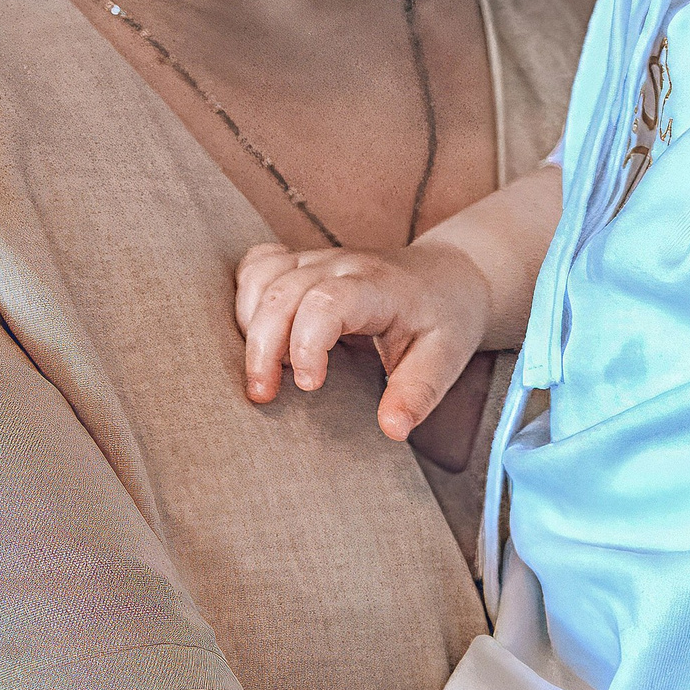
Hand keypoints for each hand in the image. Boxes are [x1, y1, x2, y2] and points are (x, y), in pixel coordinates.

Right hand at [236, 235, 489, 438]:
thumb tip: (392, 429)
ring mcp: (316, 259)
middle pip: (282, 293)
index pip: (327, 303)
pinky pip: (256, 267)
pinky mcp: (300, 262)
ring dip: (249, 326)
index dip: (306, 344)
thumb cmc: (443, 320)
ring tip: (264, 370)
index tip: (309, 387)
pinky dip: (244, 300)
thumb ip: (418, 393)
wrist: (445, 278)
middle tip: (264, 396)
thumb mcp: (445, 359)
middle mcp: (340, 264)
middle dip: (262, 347)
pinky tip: (256, 334)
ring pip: (260, 278)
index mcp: (378, 286)